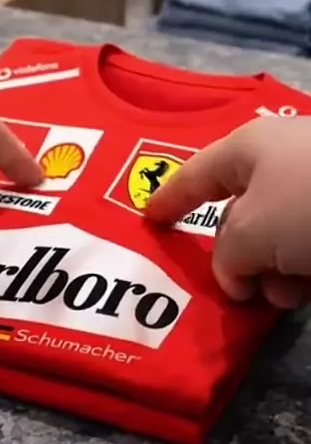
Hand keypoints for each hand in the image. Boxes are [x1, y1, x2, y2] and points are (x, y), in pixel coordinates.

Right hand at [146, 116, 310, 308]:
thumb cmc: (306, 205)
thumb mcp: (248, 234)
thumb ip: (226, 258)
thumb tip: (238, 277)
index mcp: (249, 149)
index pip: (195, 174)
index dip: (169, 198)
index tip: (148, 219)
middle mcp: (281, 162)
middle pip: (238, 213)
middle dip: (234, 256)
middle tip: (235, 289)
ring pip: (275, 236)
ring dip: (271, 272)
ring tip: (281, 295)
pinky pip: (306, 245)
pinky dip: (300, 270)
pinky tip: (306, 288)